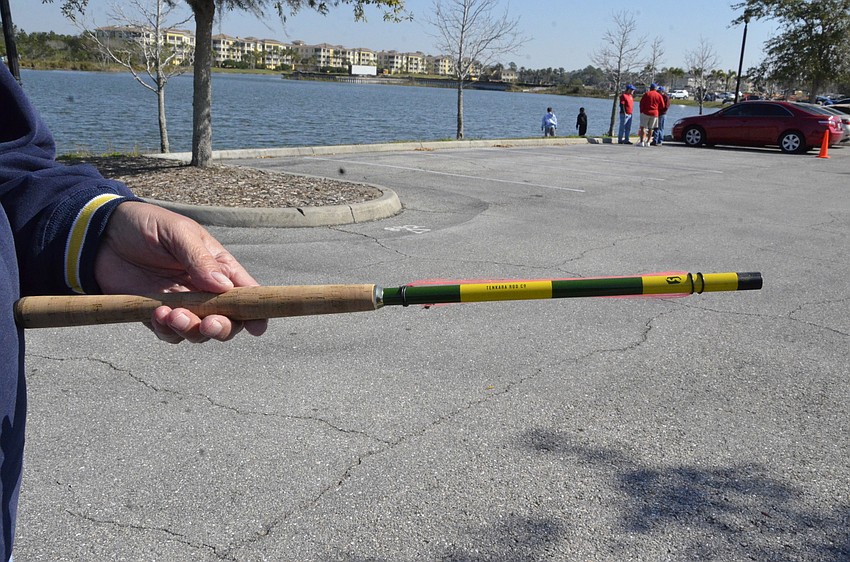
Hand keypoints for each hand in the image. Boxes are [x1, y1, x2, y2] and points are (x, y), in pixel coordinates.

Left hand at [94, 201, 267, 342]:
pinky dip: (167, 330)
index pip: (245, 292)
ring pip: (198, 332)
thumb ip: (200, 260)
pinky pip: (169, 334)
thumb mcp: (177, 233)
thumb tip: (224, 287)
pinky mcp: (156, 314)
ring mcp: (181, 304)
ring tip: (172, 314)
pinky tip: (157, 313)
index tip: (257, 327)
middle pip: (227, 321)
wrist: (101, 233)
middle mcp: (204, 290)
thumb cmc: (145, 225)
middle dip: (221, 328)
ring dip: (190, 330)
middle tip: (207, 324)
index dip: (255, 312)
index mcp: (218, 267)